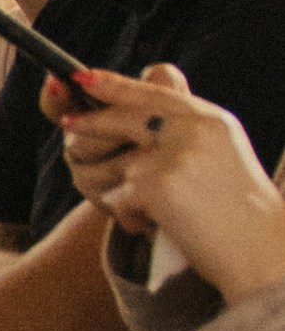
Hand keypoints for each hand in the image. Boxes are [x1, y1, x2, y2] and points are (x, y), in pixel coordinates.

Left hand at [46, 61, 284, 300]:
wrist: (263, 253)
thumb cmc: (239, 215)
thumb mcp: (220, 156)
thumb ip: (185, 131)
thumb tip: (131, 117)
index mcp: (210, 119)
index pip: (155, 90)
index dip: (115, 84)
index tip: (84, 77)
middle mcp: (194, 129)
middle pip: (125, 116)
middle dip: (91, 123)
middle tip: (67, 126)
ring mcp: (177, 155)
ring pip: (118, 165)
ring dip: (119, 193)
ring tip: (147, 215)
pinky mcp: (160, 185)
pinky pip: (118, 198)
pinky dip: (127, 218)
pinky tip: (151, 229)